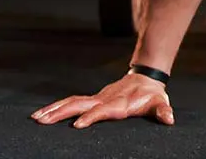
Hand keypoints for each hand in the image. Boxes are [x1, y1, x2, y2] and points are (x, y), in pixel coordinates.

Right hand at [31, 73, 174, 128]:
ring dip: (54, 109)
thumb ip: (163, 111)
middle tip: (42, 120)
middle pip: (80, 104)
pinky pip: (72, 103)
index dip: (92, 117)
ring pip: (72, 102)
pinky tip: (43, 114)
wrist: (146, 79)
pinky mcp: (92, 100)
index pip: (102, 111)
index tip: (77, 125)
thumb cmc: (152, 96)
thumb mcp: (160, 103)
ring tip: (36, 118)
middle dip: (61, 112)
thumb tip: (169, 119)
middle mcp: (104, 100)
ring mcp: (97, 99)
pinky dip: (57, 107)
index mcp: (118, 104)